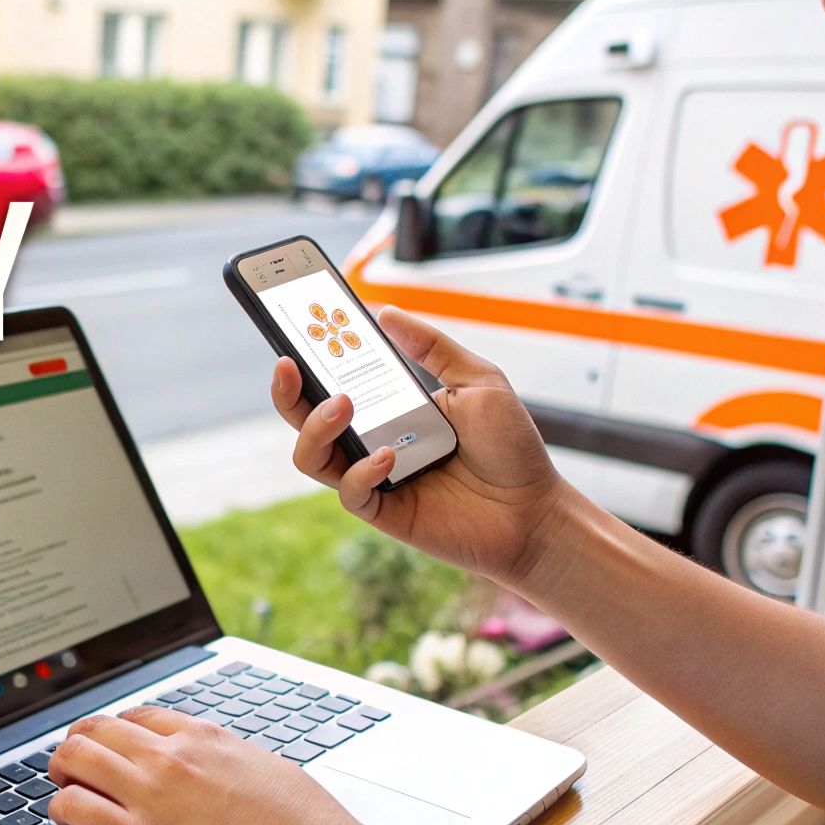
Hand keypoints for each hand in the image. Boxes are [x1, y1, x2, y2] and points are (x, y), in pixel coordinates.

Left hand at [46, 706, 398, 824]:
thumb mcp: (268, 771)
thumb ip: (230, 762)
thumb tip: (219, 765)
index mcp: (206, 738)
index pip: (137, 717)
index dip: (115, 731)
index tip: (109, 745)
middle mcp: (173, 758)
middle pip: (98, 729)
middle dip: (79, 743)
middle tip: (73, 763)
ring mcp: (153, 796)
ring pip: (76, 757)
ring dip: (62, 768)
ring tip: (63, 785)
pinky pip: (75, 806)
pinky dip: (60, 807)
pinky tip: (67, 819)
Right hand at [271, 306, 568, 586]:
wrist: (537, 510)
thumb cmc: (511, 449)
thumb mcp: (478, 380)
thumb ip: (432, 347)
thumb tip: (386, 313)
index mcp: (388, 408)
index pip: (332, 382)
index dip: (309, 358)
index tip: (297, 326)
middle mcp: (371, 441)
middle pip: (304, 419)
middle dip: (287, 392)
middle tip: (290, 364)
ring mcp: (374, 477)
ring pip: (311, 456)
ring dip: (315, 428)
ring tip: (343, 405)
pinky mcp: (384, 511)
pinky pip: (349, 492)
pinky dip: (360, 471)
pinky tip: (387, 457)